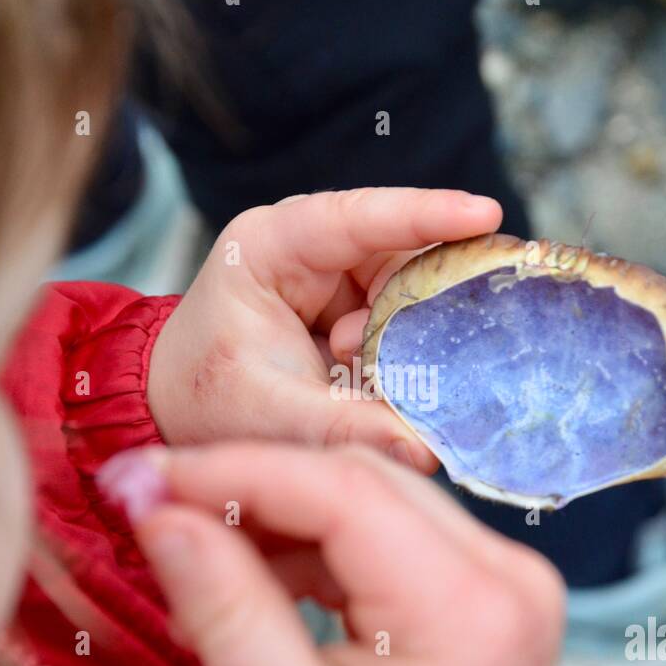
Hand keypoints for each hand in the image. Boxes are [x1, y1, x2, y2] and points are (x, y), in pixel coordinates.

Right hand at [99, 442, 565, 665]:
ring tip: (205, 568)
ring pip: (374, 501)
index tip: (141, 479)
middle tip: (157, 512)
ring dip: (282, 520)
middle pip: (361, 482)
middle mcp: (510, 576)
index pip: (343, 491)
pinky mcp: (488, 595)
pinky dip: (318, 551)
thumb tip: (158, 511)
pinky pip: (392, 537)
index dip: (231, 472)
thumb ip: (226, 612)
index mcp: (473, 609)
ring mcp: (508, 582)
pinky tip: (262, 585)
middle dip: (252, 488)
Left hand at [147, 188, 502, 470]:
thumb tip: (425, 451)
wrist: (180, 414)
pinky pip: (403, 322)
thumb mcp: (268, 415)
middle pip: (397, 255)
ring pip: (408, 292)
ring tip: (361, 381)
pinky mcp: (356, 307)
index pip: (355, 219)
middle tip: (428, 355)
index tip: (485, 214)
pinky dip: (406, 357)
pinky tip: (384, 385)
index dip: (424, 214)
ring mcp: (336, 276)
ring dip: (408, 342)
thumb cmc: (205, 400)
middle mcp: (308, 249)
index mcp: (269, 247)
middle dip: (424, 304)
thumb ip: (344, 427)